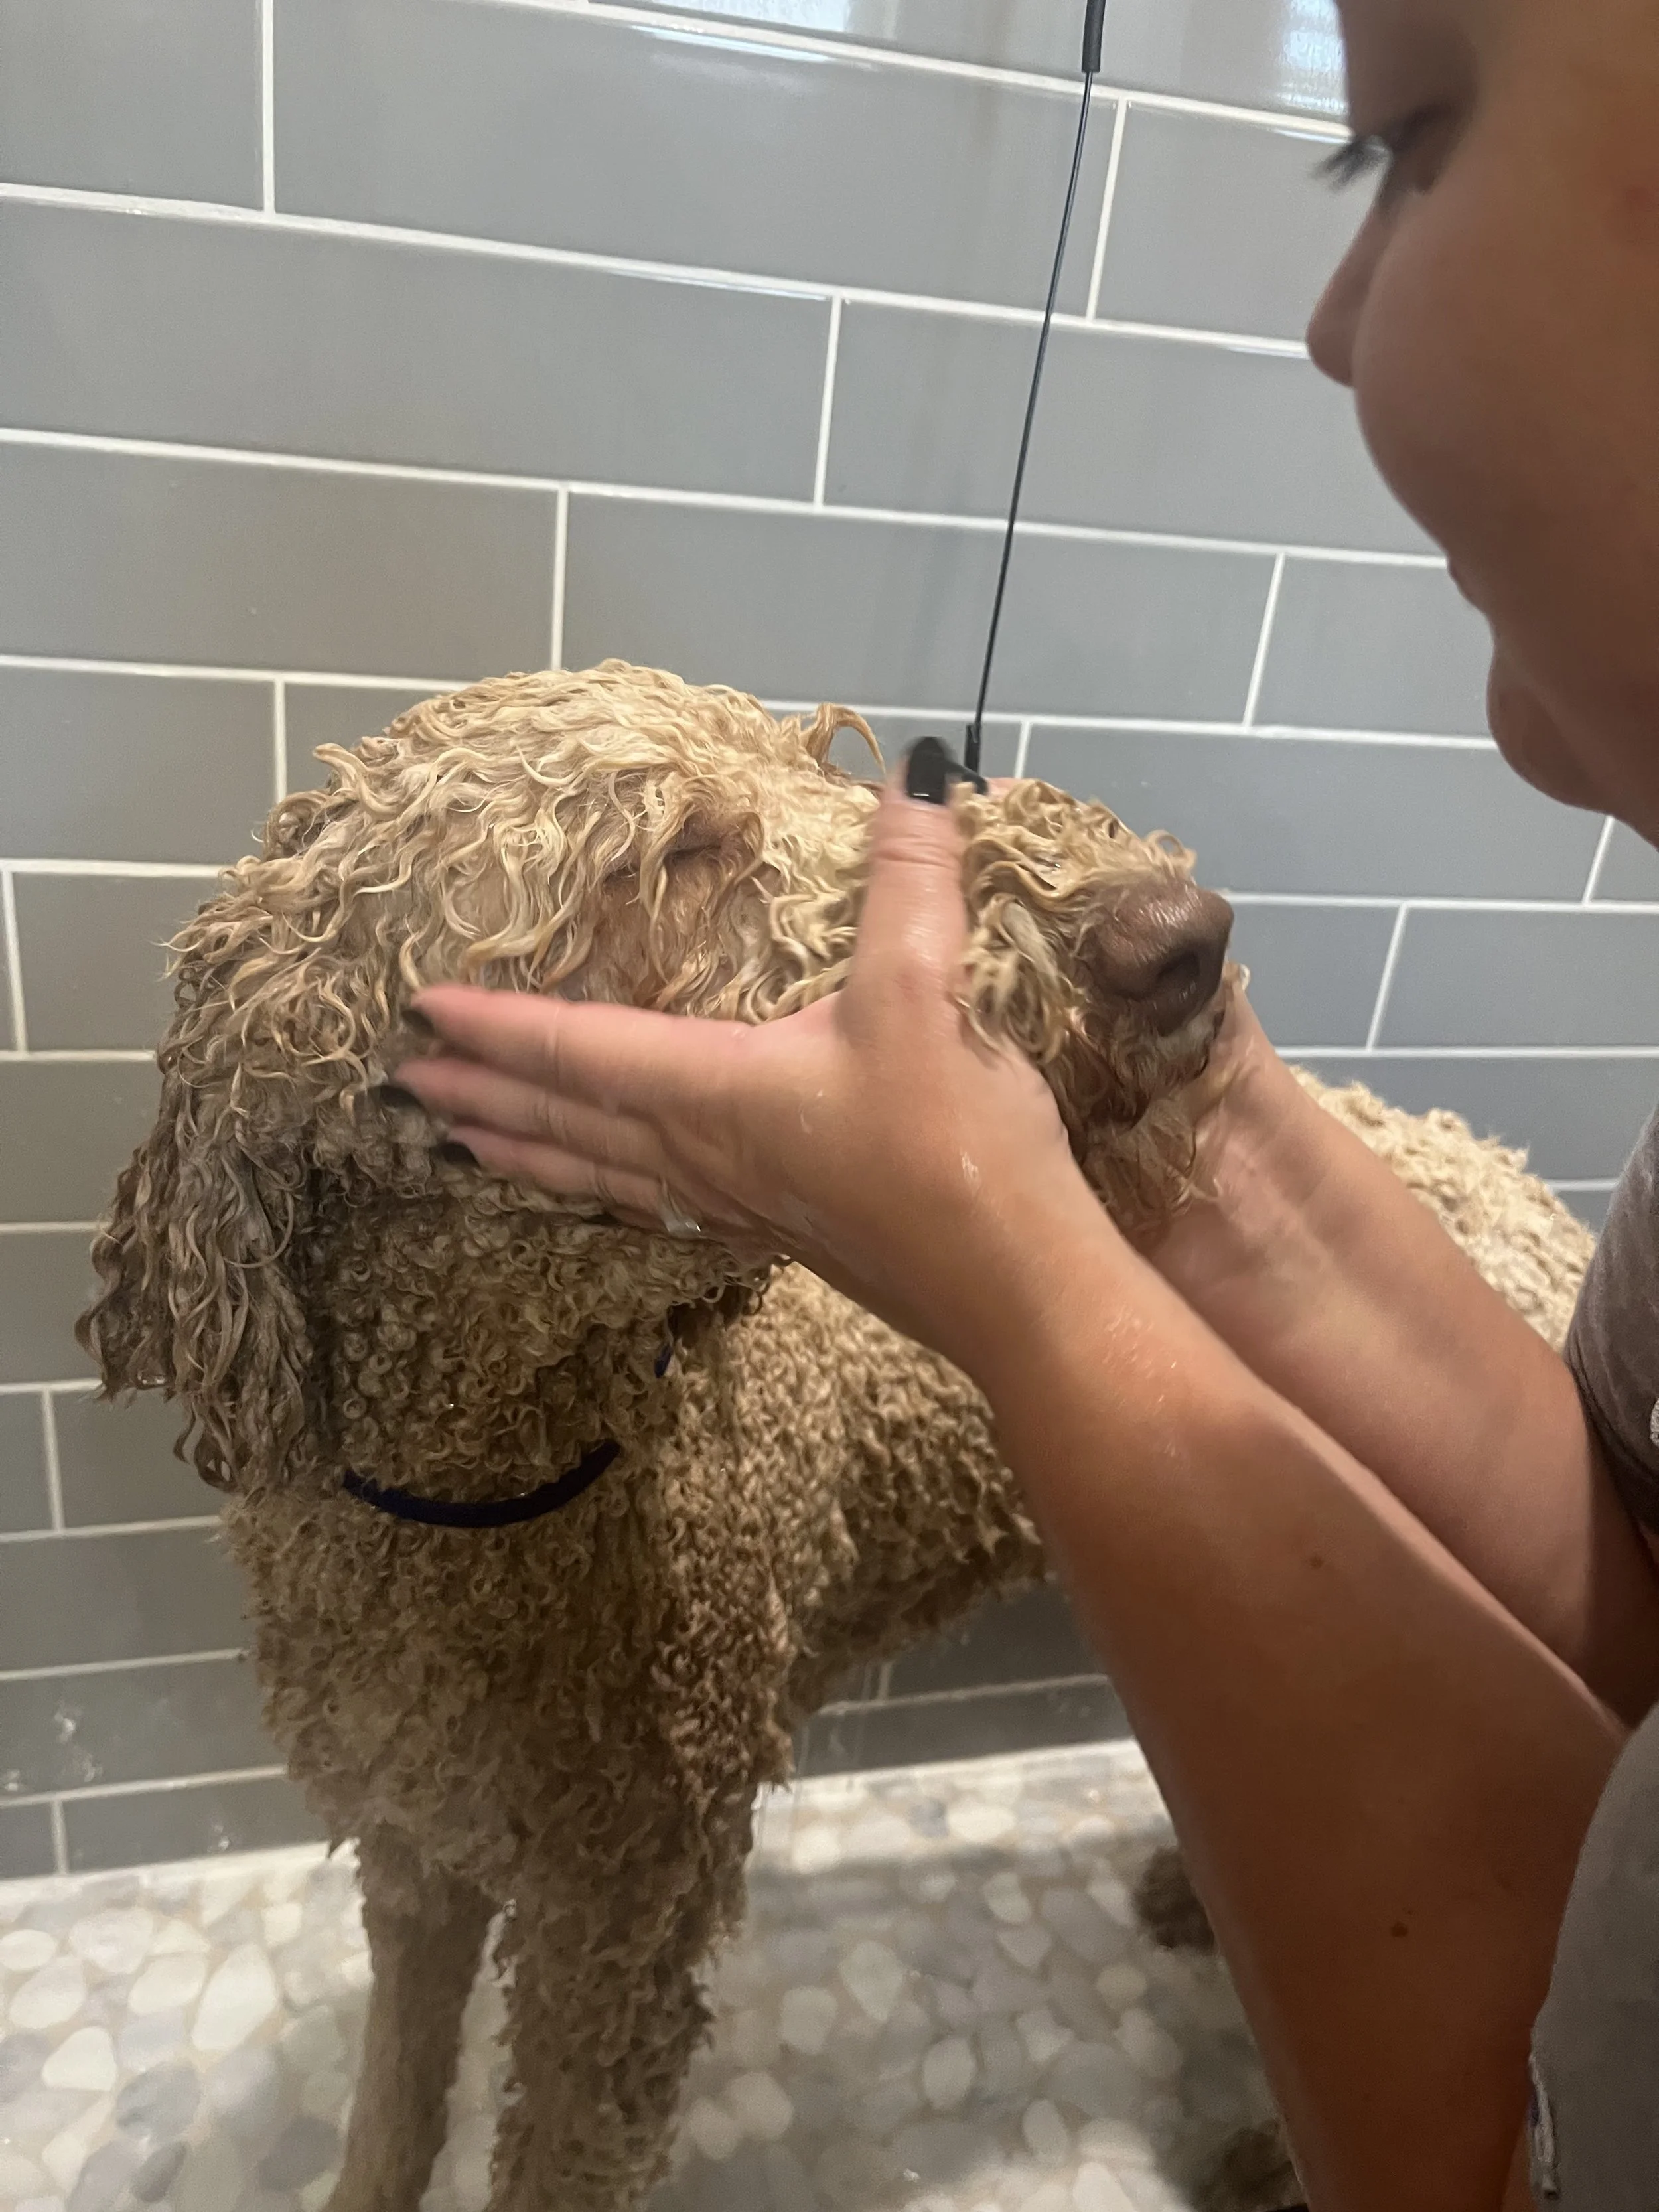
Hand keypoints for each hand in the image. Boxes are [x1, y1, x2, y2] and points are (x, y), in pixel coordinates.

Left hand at [396, 779, 1103, 1373]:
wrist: (1015, 1290)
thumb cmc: (954, 1149)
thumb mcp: (928, 997)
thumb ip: (911, 883)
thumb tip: (917, 773)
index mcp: (715, 1091)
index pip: (578, 1051)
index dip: (500, 1023)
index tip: (421, 1008)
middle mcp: (702, 1153)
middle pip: (565, 1119)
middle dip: (484, 1090)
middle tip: (403, 1082)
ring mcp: (732, 1203)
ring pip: (598, 1172)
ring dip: (525, 1147)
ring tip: (459, 1140)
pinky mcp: (773, 1233)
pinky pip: (649, 1203)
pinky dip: (595, 1186)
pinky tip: (604, 1190)